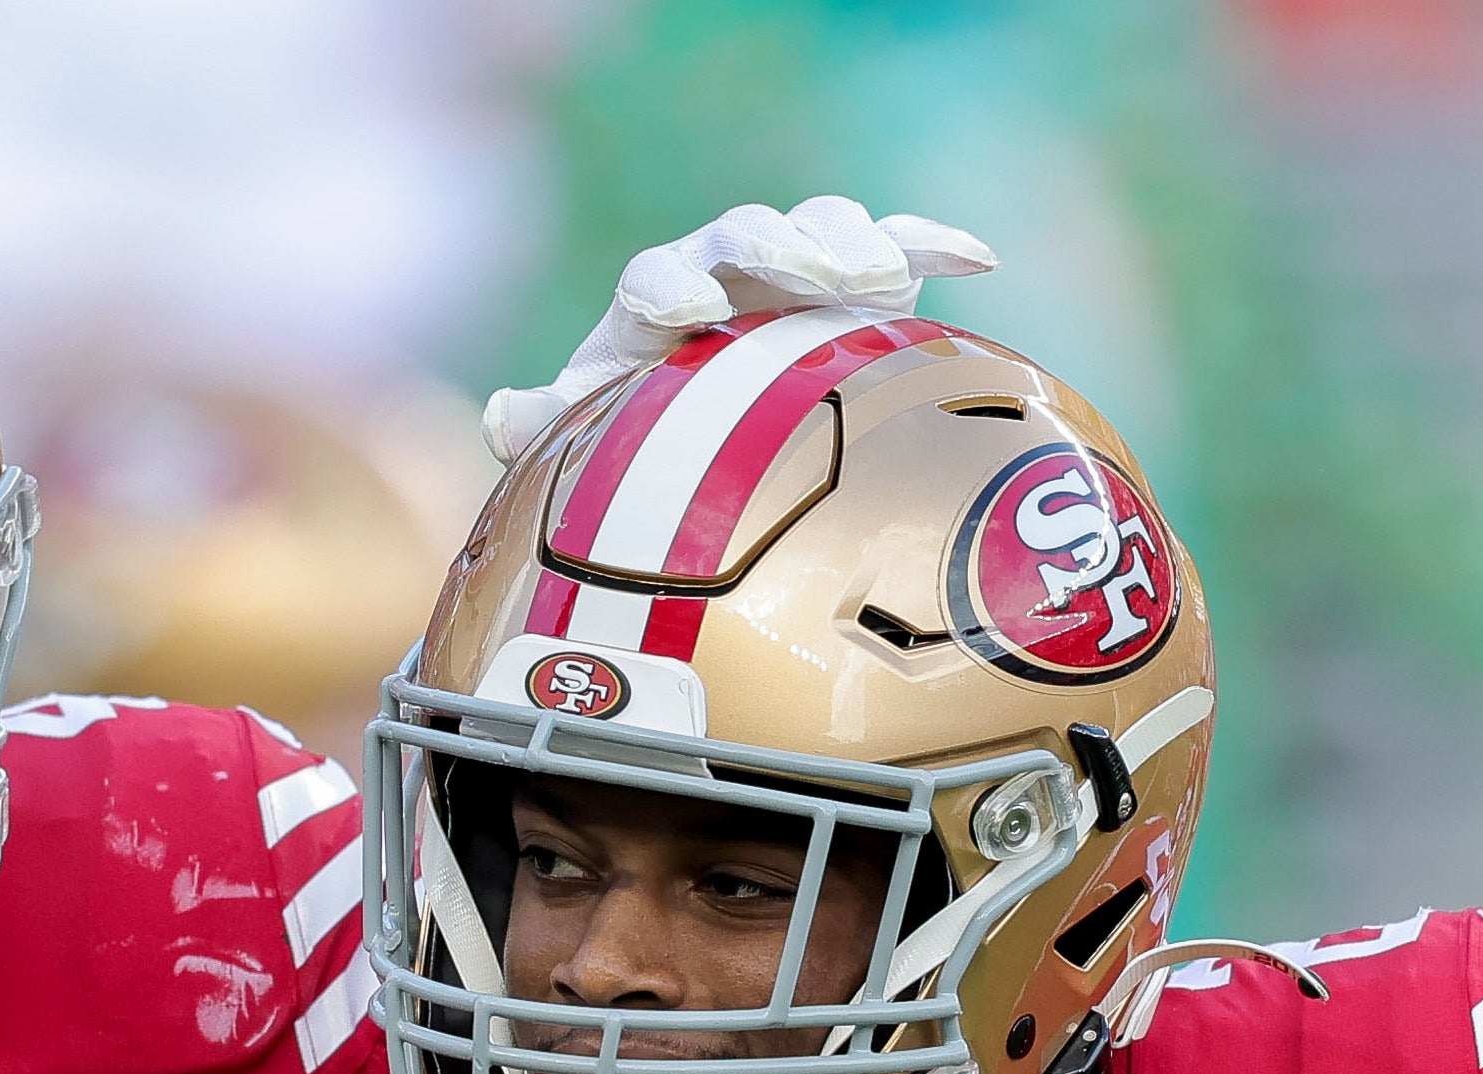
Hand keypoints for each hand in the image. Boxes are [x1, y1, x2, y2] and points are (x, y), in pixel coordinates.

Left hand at [483, 195, 996, 459]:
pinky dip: (933, 242)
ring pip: (822, 227)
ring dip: (851, 243)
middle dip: (775, 249)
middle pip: (746, 236)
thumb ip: (551, 427)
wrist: (726, 424)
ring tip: (882, 277)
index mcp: (656, 304)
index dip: (669, 287)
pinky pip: (900, 243)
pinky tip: (977, 258)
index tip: (688, 315)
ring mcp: (798, 266)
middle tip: (807, 277)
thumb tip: (505, 415)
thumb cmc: (652, 433)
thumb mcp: (599, 436)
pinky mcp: (862, 277)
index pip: (654, 277)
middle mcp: (726, 268)